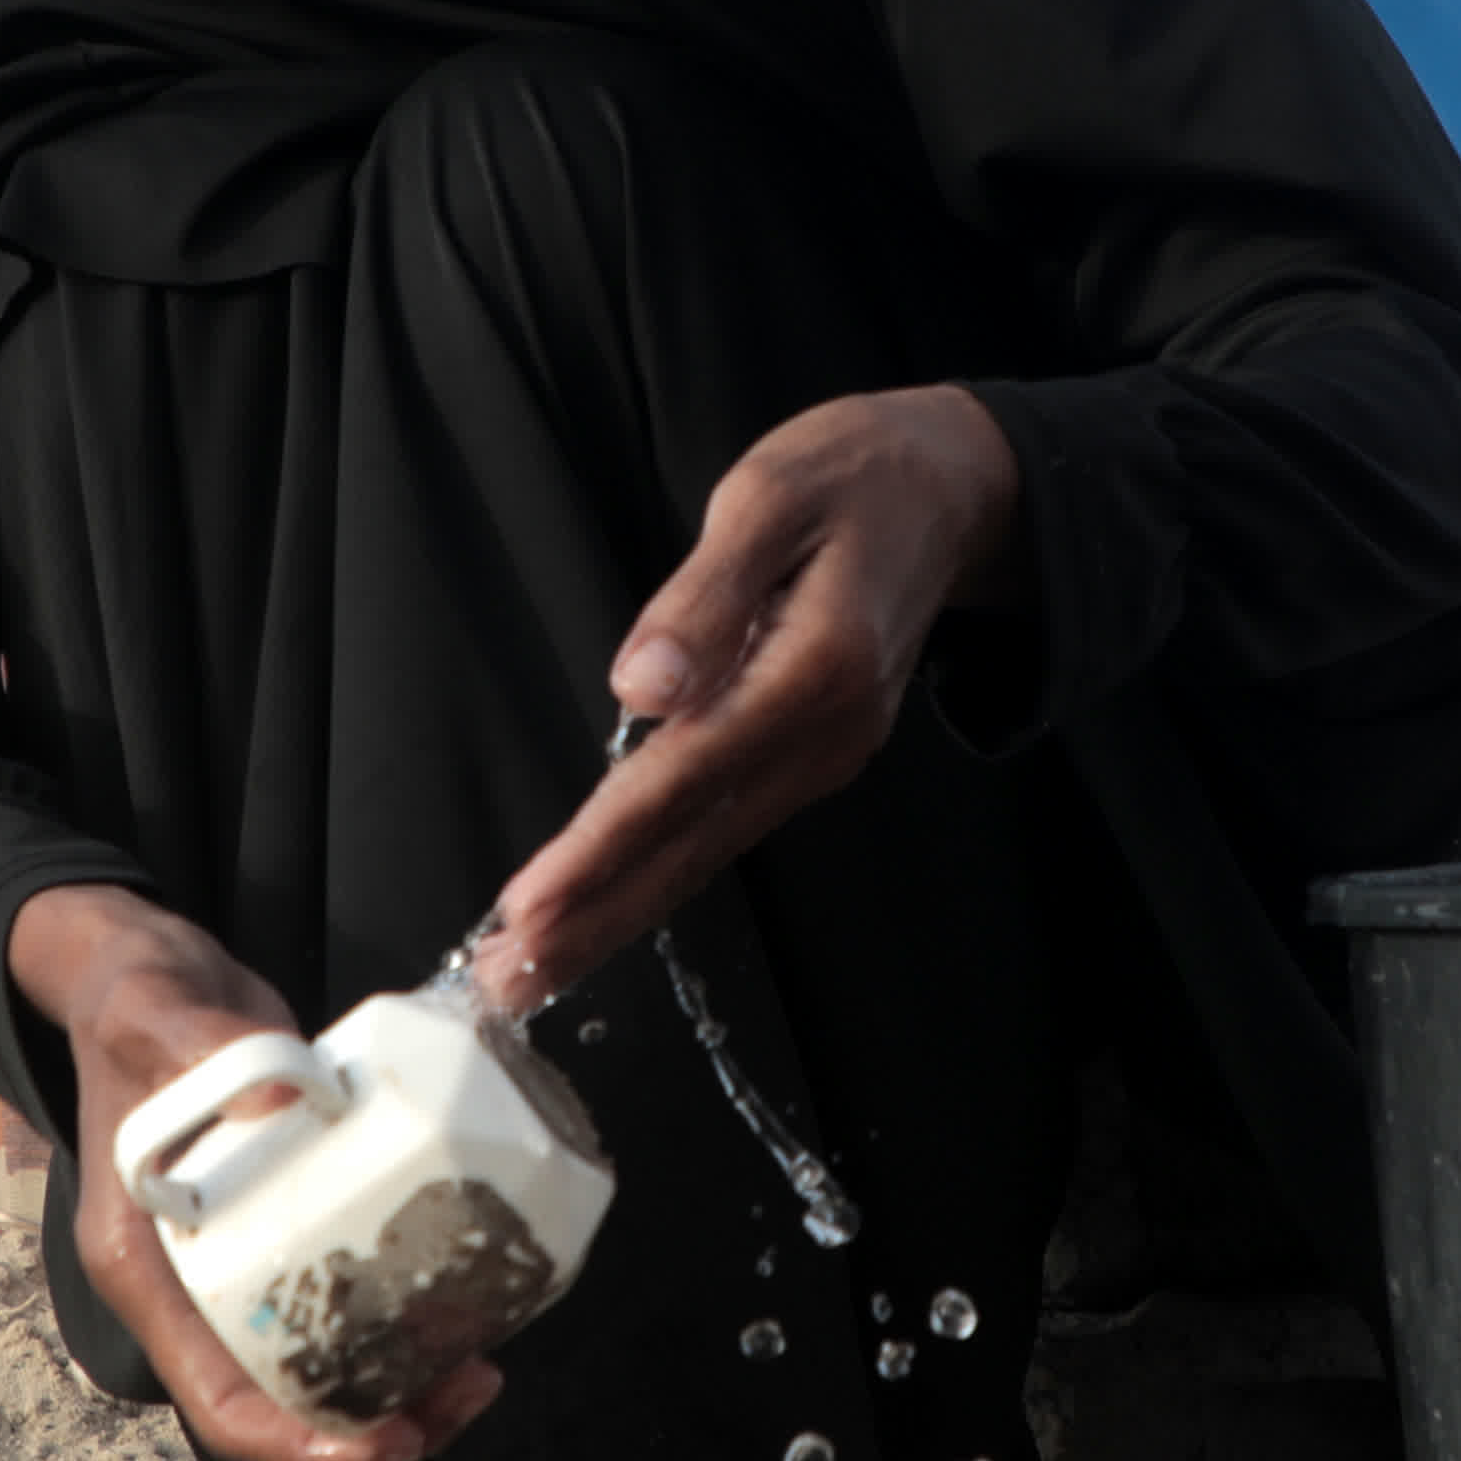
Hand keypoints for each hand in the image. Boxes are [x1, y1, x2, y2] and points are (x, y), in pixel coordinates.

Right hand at [11, 882, 506, 1460]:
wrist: (148, 979)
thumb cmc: (138, 1000)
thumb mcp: (155, 1013)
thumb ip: (206, 1049)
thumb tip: (283, 1103)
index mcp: (144, 1269)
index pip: (217, 1399)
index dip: (298, 1443)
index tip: (387, 1442)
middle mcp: (190, 1290)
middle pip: (282, 1406)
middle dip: (377, 1425)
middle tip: (470, 1388)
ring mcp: (239, 1269)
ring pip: (322, 1371)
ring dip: (404, 1388)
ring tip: (483, 1366)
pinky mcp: (286, 1234)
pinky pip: (345, 1308)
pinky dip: (405, 1323)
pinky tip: (467, 1298)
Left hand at [465, 386, 1018, 1014]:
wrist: (951, 489)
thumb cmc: (852, 476)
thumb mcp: (771, 496)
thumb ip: (704, 597)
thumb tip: (642, 686)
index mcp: (816, 670)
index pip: (681, 778)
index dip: (601, 848)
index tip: (531, 905)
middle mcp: (824, 736)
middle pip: (690, 845)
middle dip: (595, 918)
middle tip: (508, 984)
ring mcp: (822, 755)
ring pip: (704, 851)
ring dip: (617, 913)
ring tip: (535, 967)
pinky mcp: (809, 755)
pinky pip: (721, 828)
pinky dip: (656, 874)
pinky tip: (606, 904)